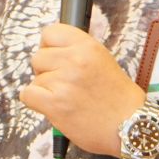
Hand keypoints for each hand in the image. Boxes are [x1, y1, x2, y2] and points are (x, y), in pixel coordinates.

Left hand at [19, 23, 143, 156]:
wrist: (131, 125)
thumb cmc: (117, 97)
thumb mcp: (102, 60)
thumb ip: (77, 52)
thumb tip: (50, 49)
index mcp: (87, 46)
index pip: (50, 33)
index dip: (49, 47)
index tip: (56, 58)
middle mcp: (75, 60)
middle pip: (38, 57)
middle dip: (46, 71)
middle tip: (64, 84)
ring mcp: (63, 81)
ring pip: (35, 79)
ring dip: (45, 91)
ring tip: (67, 99)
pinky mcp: (55, 103)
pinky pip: (27, 95)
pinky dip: (36, 103)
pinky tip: (53, 107)